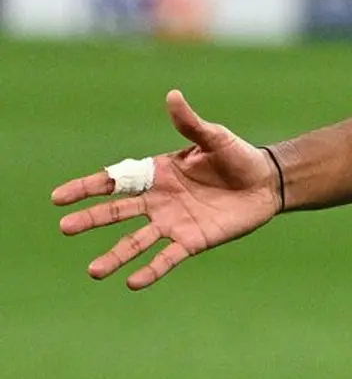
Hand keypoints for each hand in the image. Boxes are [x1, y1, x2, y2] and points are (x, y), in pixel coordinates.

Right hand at [52, 90, 280, 288]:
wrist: (266, 183)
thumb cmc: (238, 157)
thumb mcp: (214, 138)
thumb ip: (191, 124)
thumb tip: (173, 95)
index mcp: (157, 174)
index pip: (114, 181)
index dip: (86, 188)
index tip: (58, 197)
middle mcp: (158, 201)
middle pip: (117, 213)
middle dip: (91, 220)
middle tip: (65, 227)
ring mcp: (173, 223)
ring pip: (136, 242)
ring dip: (115, 256)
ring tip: (94, 271)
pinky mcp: (192, 241)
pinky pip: (167, 258)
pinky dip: (151, 270)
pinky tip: (133, 282)